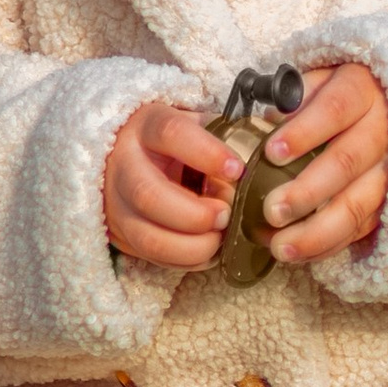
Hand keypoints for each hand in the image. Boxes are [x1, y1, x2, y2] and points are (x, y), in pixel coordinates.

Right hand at [105, 100, 244, 269]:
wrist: (122, 156)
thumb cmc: (172, 141)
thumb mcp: (192, 126)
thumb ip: (225, 135)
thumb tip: (271, 144)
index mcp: (146, 127)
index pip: (172, 134)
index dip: (207, 153)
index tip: (237, 170)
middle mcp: (123, 165)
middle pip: (150, 195)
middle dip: (195, 215)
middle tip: (225, 215)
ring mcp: (116, 204)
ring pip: (148, 237)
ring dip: (192, 246)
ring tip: (218, 238)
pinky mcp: (120, 234)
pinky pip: (152, 258)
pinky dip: (186, 261)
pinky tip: (207, 250)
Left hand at [260, 61, 387, 264]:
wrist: (385, 105)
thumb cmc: (334, 94)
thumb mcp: (317, 80)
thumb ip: (292, 98)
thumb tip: (264, 122)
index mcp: (362, 90)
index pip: (335, 109)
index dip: (304, 132)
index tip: (271, 152)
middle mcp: (382, 129)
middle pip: (347, 163)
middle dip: (307, 191)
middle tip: (271, 211)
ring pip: (358, 204)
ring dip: (317, 231)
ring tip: (280, 247)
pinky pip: (362, 227)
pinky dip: (330, 244)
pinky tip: (300, 253)